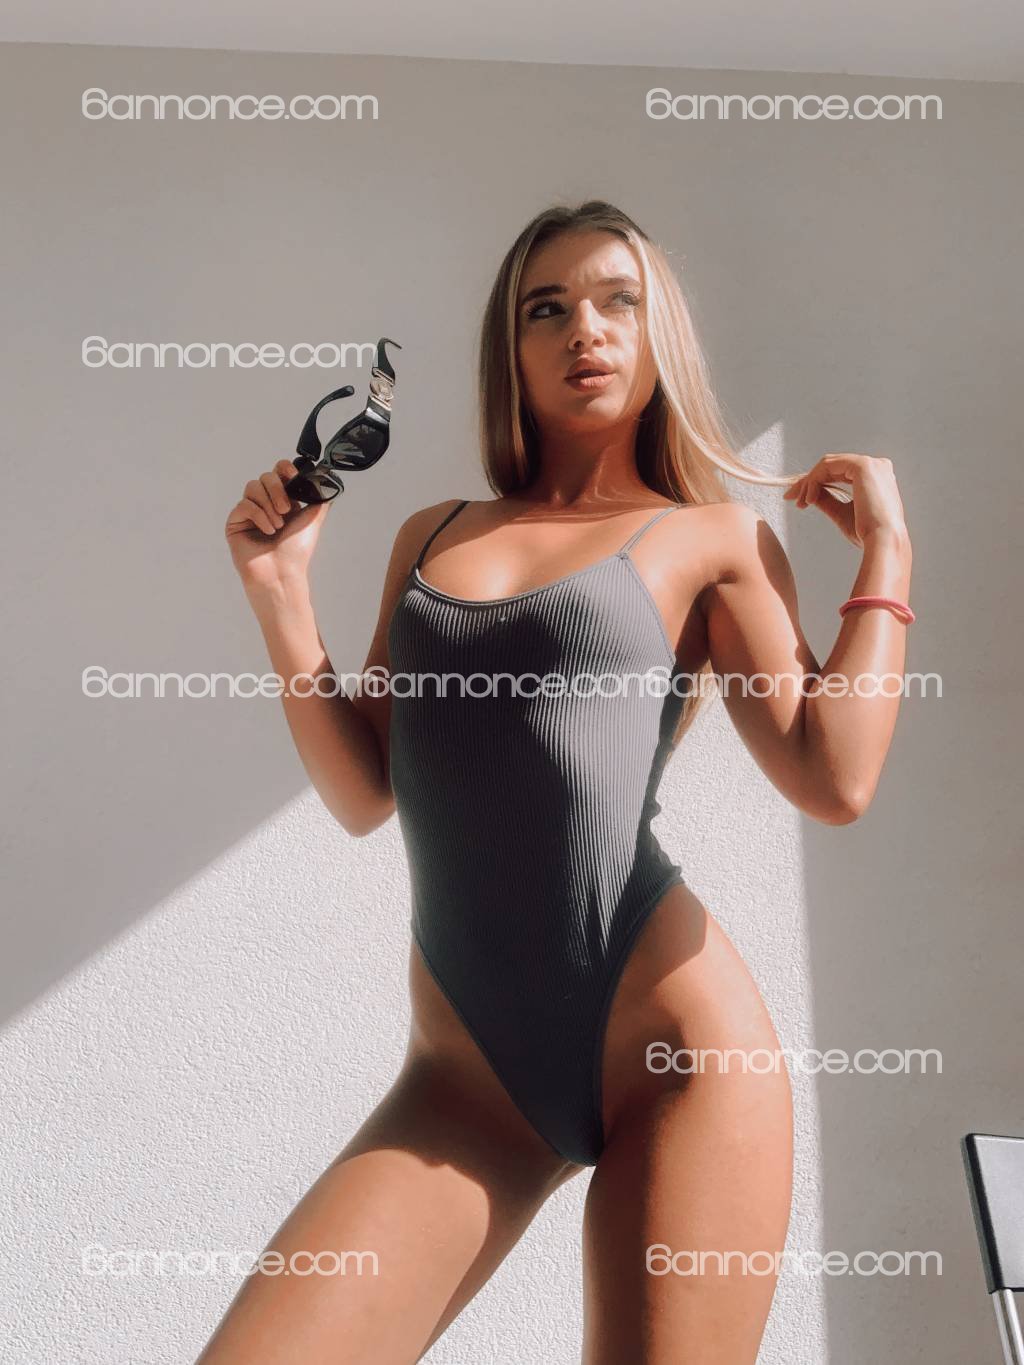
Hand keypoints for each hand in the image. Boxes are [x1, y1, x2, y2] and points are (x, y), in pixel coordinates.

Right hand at [224, 458, 331, 592]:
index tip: (292, 476)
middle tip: (287, 510)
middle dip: (278, 490)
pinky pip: (244, 505)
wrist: (282, 572)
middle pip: (265, 477)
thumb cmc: (296, 551)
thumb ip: (318, 497)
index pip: (278, 472)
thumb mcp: (313, 518)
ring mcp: (249, 512)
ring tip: (278, 526)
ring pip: (253, 487)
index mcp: (283, 500)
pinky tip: (268, 531)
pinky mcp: (235, 522)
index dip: (284, 469)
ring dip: (268, 505)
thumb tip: (324, 481)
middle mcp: (265, 503)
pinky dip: (259, 516)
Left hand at [783, 453, 907, 547]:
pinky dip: (814, 481)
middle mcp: (877, 466)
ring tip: (800, 502)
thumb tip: (811, 494)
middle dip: (809, 482)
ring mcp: (871, 464)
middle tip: (791, 497)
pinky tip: (809, 499)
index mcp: (877, 478)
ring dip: (809, 483)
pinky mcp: (863, 466)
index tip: (799, 499)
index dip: (817, 483)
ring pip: (828, 465)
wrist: (882, 541)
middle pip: (832, 467)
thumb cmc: (867, 533)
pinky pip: (828, 467)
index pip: (840, 473)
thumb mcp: (842, 513)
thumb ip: (827, 500)